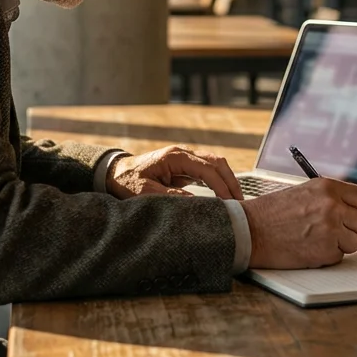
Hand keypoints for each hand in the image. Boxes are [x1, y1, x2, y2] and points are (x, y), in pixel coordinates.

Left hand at [106, 146, 243, 200]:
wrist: (115, 173)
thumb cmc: (127, 181)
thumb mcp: (144, 192)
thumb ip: (169, 196)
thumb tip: (194, 203)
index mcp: (175, 156)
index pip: (207, 169)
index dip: (220, 186)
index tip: (229, 203)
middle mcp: (184, 153)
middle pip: (217, 162)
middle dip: (231, 181)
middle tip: (241, 203)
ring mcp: (185, 158)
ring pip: (215, 164)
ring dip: (227, 180)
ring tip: (236, 201)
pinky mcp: (185, 167)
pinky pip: (208, 171)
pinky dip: (219, 181)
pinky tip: (224, 196)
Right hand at [242, 178, 356, 268]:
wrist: (250, 230)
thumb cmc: (271, 213)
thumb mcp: (304, 192)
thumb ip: (329, 198)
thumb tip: (352, 210)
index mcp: (327, 187)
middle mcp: (332, 205)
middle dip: (354, 230)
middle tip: (340, 234)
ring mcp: (330, 228)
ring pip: (354, 242)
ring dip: (342, 245)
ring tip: (320, 241)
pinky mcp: (325, 250)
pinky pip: (339, 256)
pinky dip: (328, 256)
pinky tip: (310, 248)